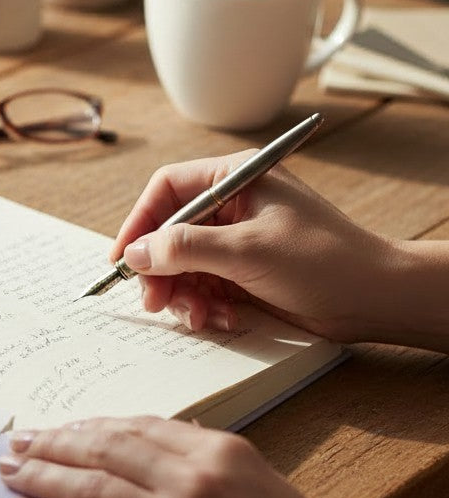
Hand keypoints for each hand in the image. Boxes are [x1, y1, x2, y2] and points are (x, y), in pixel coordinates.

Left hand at [0, 417, 384, 497]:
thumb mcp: (263, 480)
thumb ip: (208, 455)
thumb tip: (162, 435)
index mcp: (219, 451)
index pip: (134, 428)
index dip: (88, 427)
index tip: (59, 428)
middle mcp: (192, 480)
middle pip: (103, 451)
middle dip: (54, 444)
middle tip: (19, 442)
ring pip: (90, 490)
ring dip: (42, 478)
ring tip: (12, 472)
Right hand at [109, 152, 398, 342]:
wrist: (374, 299)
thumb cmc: (322, 260)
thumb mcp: (246, 251)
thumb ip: (184, 248)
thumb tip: (135, 254)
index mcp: (235, 177)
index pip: (167, 190)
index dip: (140, 223)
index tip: (123, 259)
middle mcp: (232, 204)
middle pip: (169, 232)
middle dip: (160, 269)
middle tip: (155, 302)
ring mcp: (236, 239)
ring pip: (182, 264)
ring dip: (183, 294)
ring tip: (198, 316)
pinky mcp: (242, 271)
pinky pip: (203, 286)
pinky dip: (204, 305)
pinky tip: (222, 319)